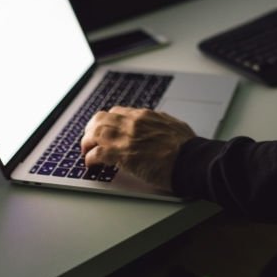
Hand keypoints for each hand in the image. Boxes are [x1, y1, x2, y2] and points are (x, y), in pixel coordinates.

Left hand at [80, 106, 195, 189]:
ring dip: (87, 143)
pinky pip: (97, 154)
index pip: (116, 112)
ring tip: (86, 151)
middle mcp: (132, 123)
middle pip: (100, 119)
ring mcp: (125, 138)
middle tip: (89, 140)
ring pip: (94, 133)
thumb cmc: (187, 146)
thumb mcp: (172, 125)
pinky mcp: (121, 155)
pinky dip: (90, 158)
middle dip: (92, 129)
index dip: (107, 122)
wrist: (190, 160)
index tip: (105, 129)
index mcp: (144, 115)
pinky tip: (91, 164)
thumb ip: (159, 122)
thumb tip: (156, 124)